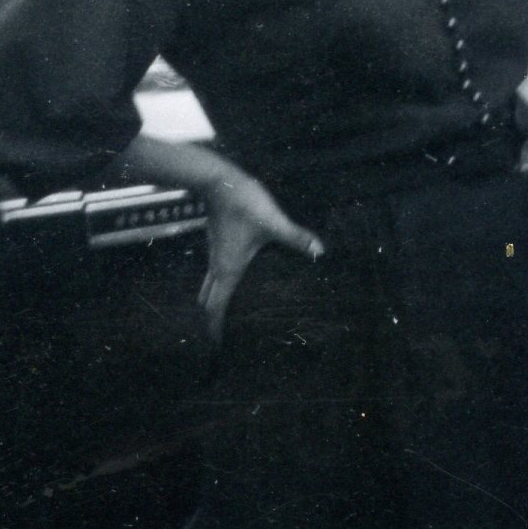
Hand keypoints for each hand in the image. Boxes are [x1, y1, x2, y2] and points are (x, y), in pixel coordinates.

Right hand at [198, 167, 325, 342]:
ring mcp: (216, 255)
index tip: (215, 347)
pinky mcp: (219, 244)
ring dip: (214, 303)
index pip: (215, 307)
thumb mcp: (273, 223)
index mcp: (228, 270)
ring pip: (209, 287)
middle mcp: (218, 266)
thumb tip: (320, 251)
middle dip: (212, 320)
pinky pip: (214, 274)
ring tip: (228, 317)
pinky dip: (218, 287)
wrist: (218, 181)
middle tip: (221, 337)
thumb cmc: (243, 204)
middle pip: (207, 301)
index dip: (214, 329)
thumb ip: (296, 237)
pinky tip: (235, 285)